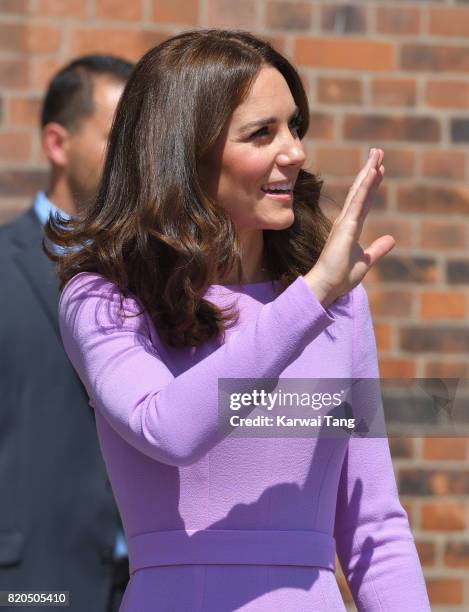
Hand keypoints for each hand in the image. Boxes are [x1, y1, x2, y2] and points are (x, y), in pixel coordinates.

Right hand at [304, 148, 394, 306]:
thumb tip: (391, 239)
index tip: (379, 169)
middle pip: (361, 191)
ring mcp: (345, 222)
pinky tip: (373, 172)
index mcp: (351, 228)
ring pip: (359, 192)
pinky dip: (365, 186)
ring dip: (369, 172)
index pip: (364, 201)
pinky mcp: (346, 226)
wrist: (327, 286)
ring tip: (377, 154)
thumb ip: (377, 249)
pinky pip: (358, 202)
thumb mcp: (365, 261)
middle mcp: (346, 221)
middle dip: (370, 171)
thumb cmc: (341, 277)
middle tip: (378, 152)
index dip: (372, 185)